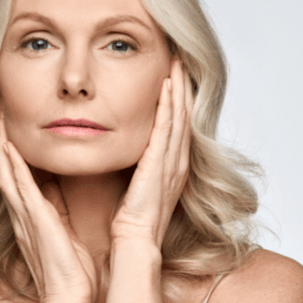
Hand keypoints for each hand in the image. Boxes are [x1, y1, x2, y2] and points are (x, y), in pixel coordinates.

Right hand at [0, 112, 96, 302]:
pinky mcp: (36, 219)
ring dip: (3, 147)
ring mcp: (26, 216)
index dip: (10, 155)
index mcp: (30, 218)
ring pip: (8, 173)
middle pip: (5, 171)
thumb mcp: (62, 231)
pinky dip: (14, 166)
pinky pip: (21, 187)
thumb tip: (56, 189)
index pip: (16, 179)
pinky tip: (9, 147)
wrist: (70, 296)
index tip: (9, 131)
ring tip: (0, 121)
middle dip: (1, 143)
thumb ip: (55, 210)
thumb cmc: (69, 269)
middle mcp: (22, 214)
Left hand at [110, 59, 193, 247]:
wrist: (134, 242)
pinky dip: (169, 104)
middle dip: (182, 86)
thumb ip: (134, 168)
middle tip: (179, 59)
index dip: (177, 99)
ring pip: (179, 116)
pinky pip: (167, 127)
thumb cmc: (131, 221)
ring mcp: (172, 162)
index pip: (176, 125)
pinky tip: (167, 85)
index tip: (172, 76)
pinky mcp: (161, 164)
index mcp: (171, 167)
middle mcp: (177, 161)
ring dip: (178, 88)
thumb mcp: (135, 187)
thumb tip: (119, 151)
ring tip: (176, 63)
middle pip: (183, 115)